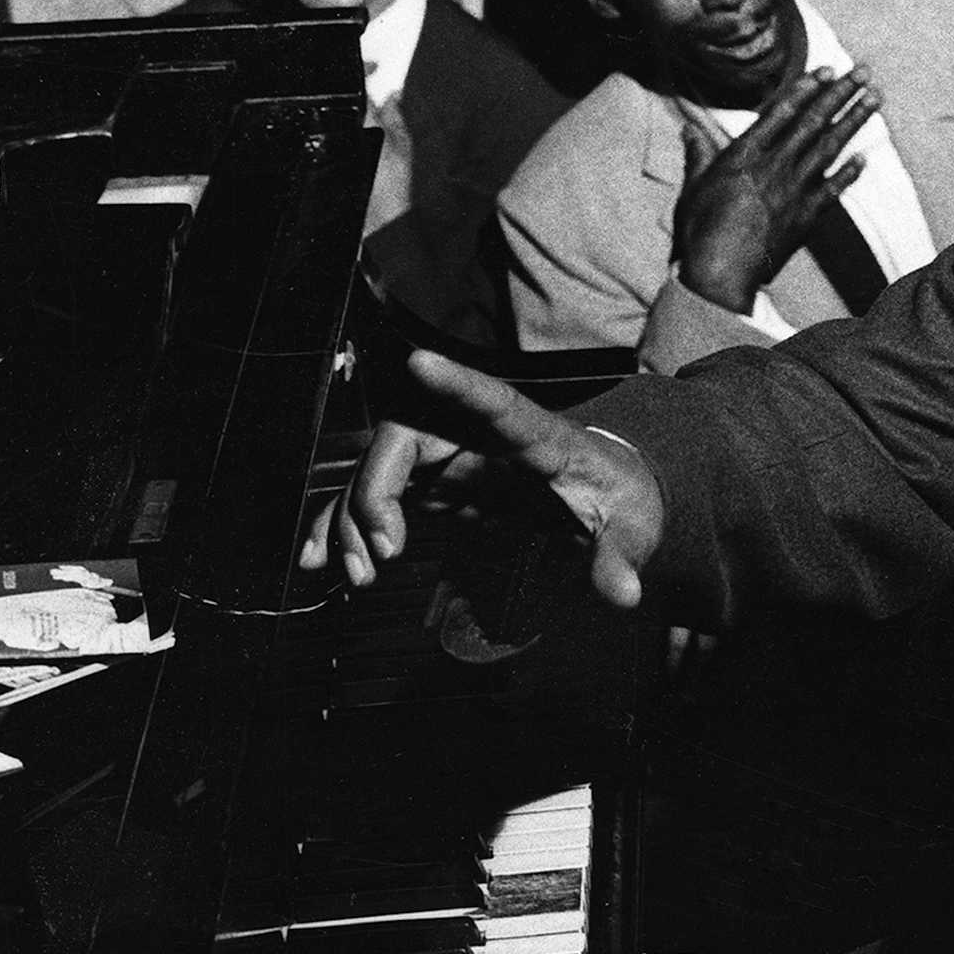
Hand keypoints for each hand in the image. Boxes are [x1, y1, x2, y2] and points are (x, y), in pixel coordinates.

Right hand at [297, 349, 665, 605]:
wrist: (607, 497)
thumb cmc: (619, 498)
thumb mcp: (630, 528)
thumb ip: (619, 557)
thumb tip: (624, 592)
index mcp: (534, 435)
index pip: (493, 400)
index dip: (456, 381)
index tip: (418, 362)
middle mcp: (481, 437)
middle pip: (408, 440)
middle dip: (376, 492)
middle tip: (382, 554)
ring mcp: (453, 458)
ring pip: (380, 471)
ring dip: (353, 518)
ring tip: (356, 574)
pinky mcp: (436, 485)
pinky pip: (379, 498)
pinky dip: (347, 525)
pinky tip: (323, 558)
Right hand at [670, 66, 878, 310]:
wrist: (721, 272)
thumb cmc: (700, 231)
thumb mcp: (693, 187)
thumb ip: (697, 155)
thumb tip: (689, 130)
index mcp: (745, 154)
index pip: (782, 112)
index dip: (807, 88)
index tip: (827, 71)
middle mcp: (774, 166)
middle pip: (813, 122)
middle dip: (840, 94)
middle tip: (863, 72)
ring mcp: (794, 190)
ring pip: (830, 147)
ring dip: (854, 120)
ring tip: (874, 99)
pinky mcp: (805, 217)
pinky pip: (833, 190)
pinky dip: (849, 173)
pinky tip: (864, 158)